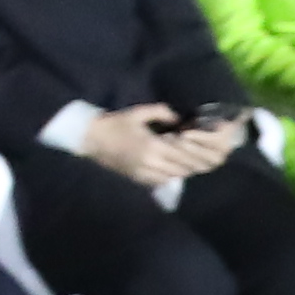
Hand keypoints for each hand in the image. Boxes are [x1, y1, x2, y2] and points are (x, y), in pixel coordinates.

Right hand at [79, 103, 206, 184]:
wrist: (93, 139)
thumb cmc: (116, 123)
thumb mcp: (139, 112)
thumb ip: (162, 112)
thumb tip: (178, 119)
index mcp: (152, 146)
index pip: (182, 154)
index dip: (194, 151)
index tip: (201, 144)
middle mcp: (151, 164)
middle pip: (181, 168)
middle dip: (191, 162)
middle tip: (199, 153)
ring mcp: (144, 174)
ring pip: (172, 177)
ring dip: (181, 169)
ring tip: (187, 160)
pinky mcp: (138, 179)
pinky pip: (160, 181)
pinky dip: (169, 175)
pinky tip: (171, 167)